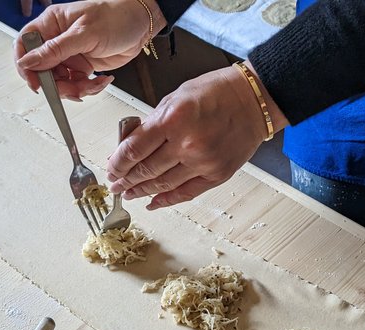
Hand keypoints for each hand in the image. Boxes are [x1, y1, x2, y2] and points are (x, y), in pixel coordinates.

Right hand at [14, 0, 165, 98]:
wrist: (142, 24)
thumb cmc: (116, 17)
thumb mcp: (84, 33)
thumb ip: (55, 50)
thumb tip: (28, 62)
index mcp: (51, 24)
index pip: (25, 45)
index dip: (25, 66)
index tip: (35, 82)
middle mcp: (58, 40)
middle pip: (42, 70)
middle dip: (57, 84)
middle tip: (72, 87)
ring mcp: (70, 55)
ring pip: (60, 81)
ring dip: (75, 89)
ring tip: (91, 84)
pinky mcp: (83, 66)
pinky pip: (77, 84)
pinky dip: (89, 88)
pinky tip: (101, 80)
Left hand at [106, 62, 288, 209]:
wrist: (254, 99)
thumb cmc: (217, 92)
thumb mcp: (176, 97)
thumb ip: (153, 123)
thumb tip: (130, 146)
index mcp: (173, 120)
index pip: (134, 150)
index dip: (117, 163)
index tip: (110, 168)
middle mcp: (187, 145)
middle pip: (146, 170)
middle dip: (126, 180)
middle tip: (116, 184)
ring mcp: (203, 163)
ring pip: (163, 185)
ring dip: (142, 191)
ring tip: (130, 193)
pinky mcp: (217, 175)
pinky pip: (186, 193)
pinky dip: (167, 200)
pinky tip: (153, 202)